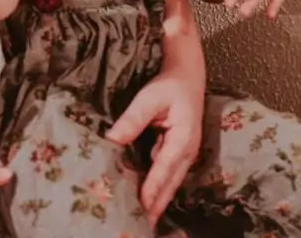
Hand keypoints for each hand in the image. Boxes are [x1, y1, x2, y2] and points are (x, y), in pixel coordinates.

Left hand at [106, 67, 205, 226]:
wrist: (188, 78)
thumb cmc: (169, 87)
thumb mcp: (150, 98)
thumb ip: (133, 119)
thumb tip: (113, 139)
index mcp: (183, 138)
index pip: (165, 168)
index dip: (152, 188)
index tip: (142, 205)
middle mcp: (187, 152)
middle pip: (170, 184)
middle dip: (156, 205)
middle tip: (142, 225)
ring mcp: (185, 155)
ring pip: (171, 184)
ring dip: (158, 201)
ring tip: (143, 220)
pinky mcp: (179, 155)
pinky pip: (168, 177)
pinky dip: (159, 191)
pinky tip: (147, 201)